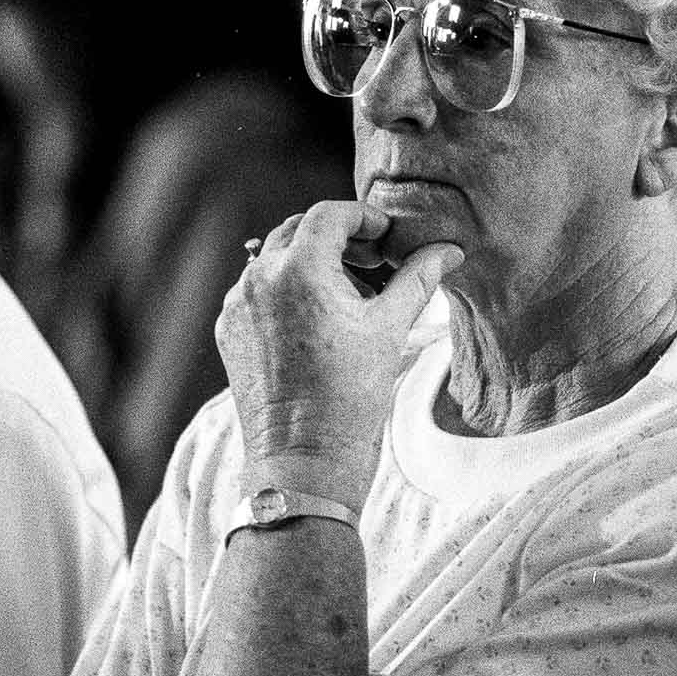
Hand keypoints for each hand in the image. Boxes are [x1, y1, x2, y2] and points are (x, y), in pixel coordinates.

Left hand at [216, 201, 462, 507]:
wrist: (303, 460)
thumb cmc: (350, 398)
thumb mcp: (390, 329)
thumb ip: (418, 280)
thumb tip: (448, 250)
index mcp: (298, 270)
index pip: (329, 215)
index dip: (363, 218)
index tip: (386, 237)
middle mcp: (258, 280)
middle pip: (298, 231)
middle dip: (338, 239)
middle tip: (373, 263)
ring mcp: (237, 306)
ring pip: (276, 261)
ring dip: (312, 264)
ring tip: (349, 297)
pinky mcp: (229, 332)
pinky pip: (258, 293)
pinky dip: (288, 293)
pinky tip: (318, 323)